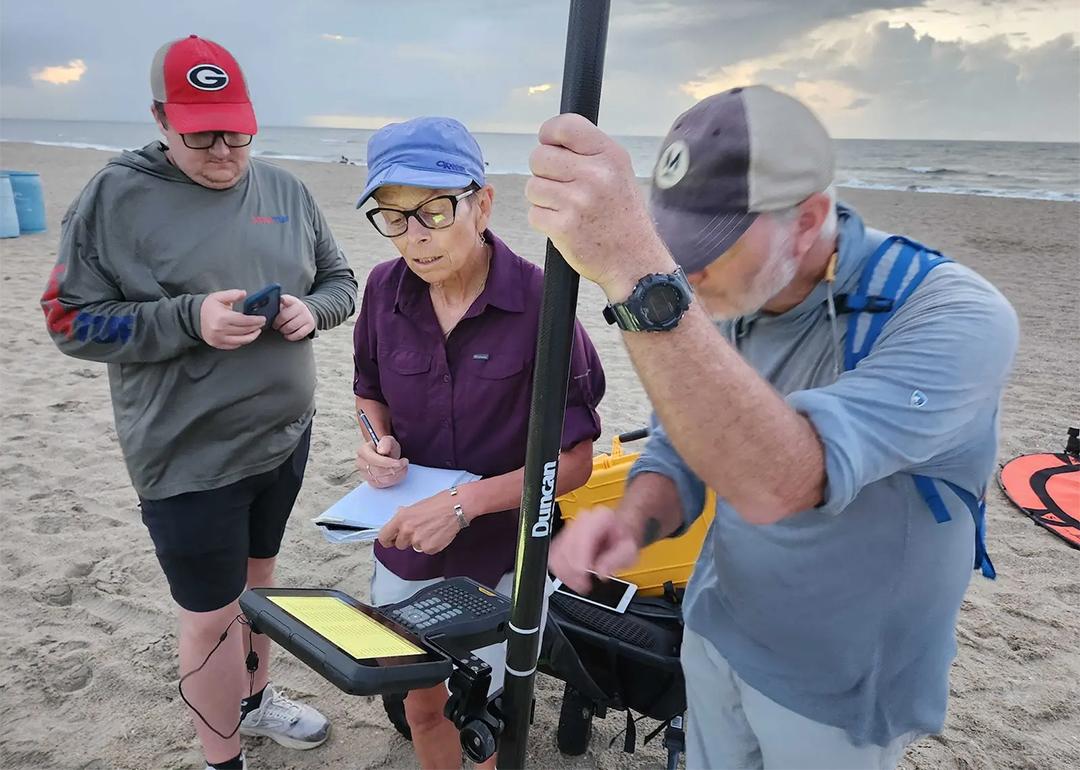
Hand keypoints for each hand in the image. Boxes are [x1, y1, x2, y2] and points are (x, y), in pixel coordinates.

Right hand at [199, 290, 264, 349]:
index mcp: (222, 318)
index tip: (262, 319)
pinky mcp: (218, 344)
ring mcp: (219, 339)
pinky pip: (234, 345)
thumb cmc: (207, 306)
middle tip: (261, 323)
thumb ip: (233, 294)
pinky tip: (246, 336)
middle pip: (244, 331)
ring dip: (252, 336)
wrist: (193, 317)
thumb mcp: (219, 297)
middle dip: (255, 327)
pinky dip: (242, 341)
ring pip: (241, 340)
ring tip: (257, 331)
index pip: (244, 321)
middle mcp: (221, 330)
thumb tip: (244, 293)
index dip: (256, 320)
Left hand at [273, 294, 315, 340]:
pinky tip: (287, 334)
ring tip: (282, 329)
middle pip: (284, 317)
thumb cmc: (291, 310)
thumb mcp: (286, 304)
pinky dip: (290, 336)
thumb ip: (277, 305)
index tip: (279, 303)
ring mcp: (306, 317)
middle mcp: (300, 308)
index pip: (286, 299)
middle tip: (275, 325)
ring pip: (290, 327)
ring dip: (283, 330)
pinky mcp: (309, 326)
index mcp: (292, 301)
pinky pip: (298, 334)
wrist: (307, 313)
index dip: (282, 301)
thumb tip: (265, 309)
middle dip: (277, 323)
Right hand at [357, 435, 407, 487]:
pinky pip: (384, 485)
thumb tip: (382, 450)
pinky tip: (399, 473)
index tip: (400, 462)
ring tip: (403, 467)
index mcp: (363, 451)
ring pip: (382, 480)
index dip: (388, 463)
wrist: (387, 454)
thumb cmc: (387, 447)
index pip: (374, 460)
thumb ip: (386, 442)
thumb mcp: (389, 440)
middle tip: (405, 464)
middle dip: (394, 469)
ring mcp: (365, 474)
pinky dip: (394, 480)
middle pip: (378, 472)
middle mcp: (361, 463)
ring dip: (396, 475)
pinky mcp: (371, 482)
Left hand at [378, 489, 460, 554]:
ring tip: (431, 529)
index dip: (387, 540)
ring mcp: (418, 541)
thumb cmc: (439, 503)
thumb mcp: (416, 506)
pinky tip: (438, 533)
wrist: (456, 506)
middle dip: (407, 540)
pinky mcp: (430, 548)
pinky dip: (431, 544)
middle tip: (418, 530)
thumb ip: (404, 517)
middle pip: (400, 545)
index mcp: (401, 519)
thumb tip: (399, 523)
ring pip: (415, 547)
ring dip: (421, 541)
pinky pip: (427, 550)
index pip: (384, 537)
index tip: (390, 541)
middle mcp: (407, 531)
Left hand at [526, 113, 674, 299]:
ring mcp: (578, 201)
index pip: (564, 126)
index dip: (549, 135)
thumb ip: (588, 153)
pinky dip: (544, 221)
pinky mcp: (564, 227)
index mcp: (609, 155)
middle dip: (543, 172)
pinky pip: (534, 213)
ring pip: (533, 187)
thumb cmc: (622, 217)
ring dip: (543, 199)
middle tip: (561, 187)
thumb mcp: (618, 173)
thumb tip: (548, 141)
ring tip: (566, 208)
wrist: (635, 262)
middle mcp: (595, 174)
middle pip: (539, 157)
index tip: (550, 146)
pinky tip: (565, 226)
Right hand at [549, 506, 639, 593]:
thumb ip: (616, 560)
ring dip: (564, 573)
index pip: (581, 538)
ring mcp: (570, 528)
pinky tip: (571, 578)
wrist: (618, 533)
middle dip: (571, 570)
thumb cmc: (622, 540)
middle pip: (565, 547)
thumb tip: (601, 571)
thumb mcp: (628, 551)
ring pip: (556, 553)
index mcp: (599, 518)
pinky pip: (554, 556)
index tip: (583, 576)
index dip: (578, 560)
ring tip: (578, 583)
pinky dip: (560, 570)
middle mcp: (582, 521)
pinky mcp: (562, 539)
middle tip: (583, 585)